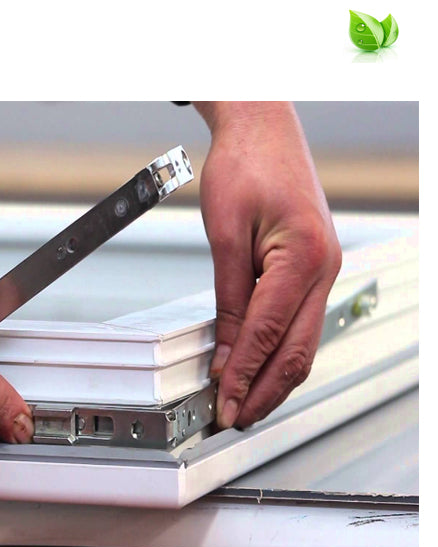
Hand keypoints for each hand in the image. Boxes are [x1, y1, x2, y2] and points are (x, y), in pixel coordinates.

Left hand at [192, 102, 341, 429]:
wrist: (264, 128)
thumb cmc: (246, 165)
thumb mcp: (226, 235)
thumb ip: (228, 299)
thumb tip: (226, 352)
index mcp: (304, 258)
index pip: (266, 336)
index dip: (242, 377)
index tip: (223, 405)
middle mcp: (324, 269)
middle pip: (295, 352)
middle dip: (264, 392)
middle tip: (234, 418)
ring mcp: (324, 271)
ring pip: (302, 344)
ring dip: (274, 379)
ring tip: (246, 404)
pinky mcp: (313, 270)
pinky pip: (300, 324)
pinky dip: (279, 353)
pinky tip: (260, 368)